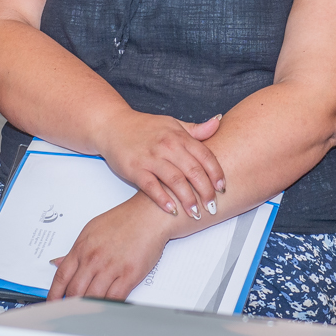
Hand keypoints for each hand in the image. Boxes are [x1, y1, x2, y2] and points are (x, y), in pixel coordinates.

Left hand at [47, 196, 173, 300]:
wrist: (149, 215)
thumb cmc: (124, 220)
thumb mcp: (91, 230)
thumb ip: (75, 250)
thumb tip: (58, 262)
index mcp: (82, 247)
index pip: (61, 277)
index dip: (54, 294)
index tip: (52, 303)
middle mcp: (94, 258)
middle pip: (75, 291)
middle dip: (69, 305)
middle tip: (68, 312)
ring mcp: (111, 267)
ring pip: (92, 297)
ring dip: (87, 308)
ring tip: (84, 314)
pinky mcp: (129, 275)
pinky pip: (114, 298)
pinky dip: (107, 306)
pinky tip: (104, 308)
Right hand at [98, 112, 223, 219]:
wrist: (113, 125)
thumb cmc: (143, 127)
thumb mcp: (172, 124)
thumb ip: (195, 129)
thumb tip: (219, 122)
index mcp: (179, 136)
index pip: (205, 155)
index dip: (216, 173)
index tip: (222, 188)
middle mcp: (167, 146)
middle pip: (193, 171)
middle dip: (206, 191)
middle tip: (213, 206)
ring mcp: (151, 158)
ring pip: (175, 181)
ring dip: (188, 199)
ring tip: (195, 213)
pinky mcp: (135, 169)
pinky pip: (152, 186)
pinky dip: (163, 199)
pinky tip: (172, 210)